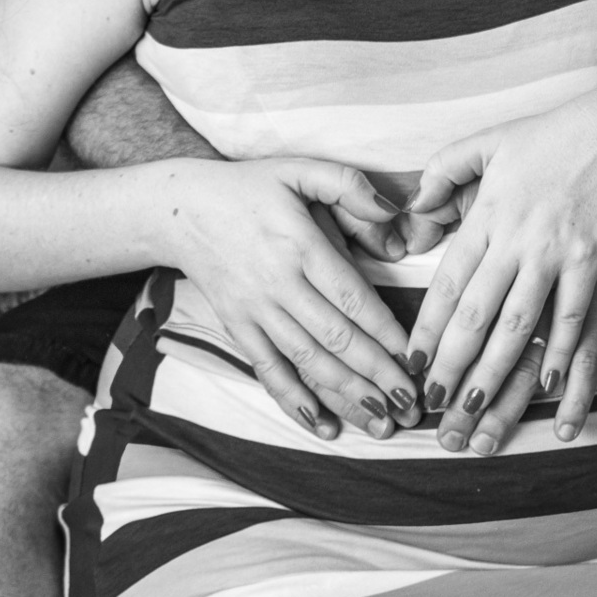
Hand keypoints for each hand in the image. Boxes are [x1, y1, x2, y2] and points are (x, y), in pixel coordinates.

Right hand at [163, 157, 421, 441]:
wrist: (181, 210)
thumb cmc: (251, 188)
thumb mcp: (300, 169)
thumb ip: (349, 184)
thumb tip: (392, 212)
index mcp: (300, 244)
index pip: (351, 298)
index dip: (385, 332)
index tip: (415, 358)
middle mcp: (278, 284)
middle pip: (335, 338)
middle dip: (377, 375)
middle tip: (412, 404)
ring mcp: (255, 311)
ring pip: (307, 362)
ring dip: (346, 396)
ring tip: (382, 424)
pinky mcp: (237, 328)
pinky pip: (269, 371)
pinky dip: (295, 402)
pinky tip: (324, 426)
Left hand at [405, 93, 596, 434]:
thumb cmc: (546, 139)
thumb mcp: (486, 142)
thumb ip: (444, 172)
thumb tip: (415, 205)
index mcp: (487, 214)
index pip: (448, 281)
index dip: (428, 326)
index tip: (411, 360)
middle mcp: (515, 238)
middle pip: (477, 312)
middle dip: (452, 362)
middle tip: (433, 401)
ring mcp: (554, 252)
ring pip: (518, 323)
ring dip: (496, 370)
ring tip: (475, 407)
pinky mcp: (591, 260)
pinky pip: (572, 315)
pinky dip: (558, 352)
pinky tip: (546, 386)